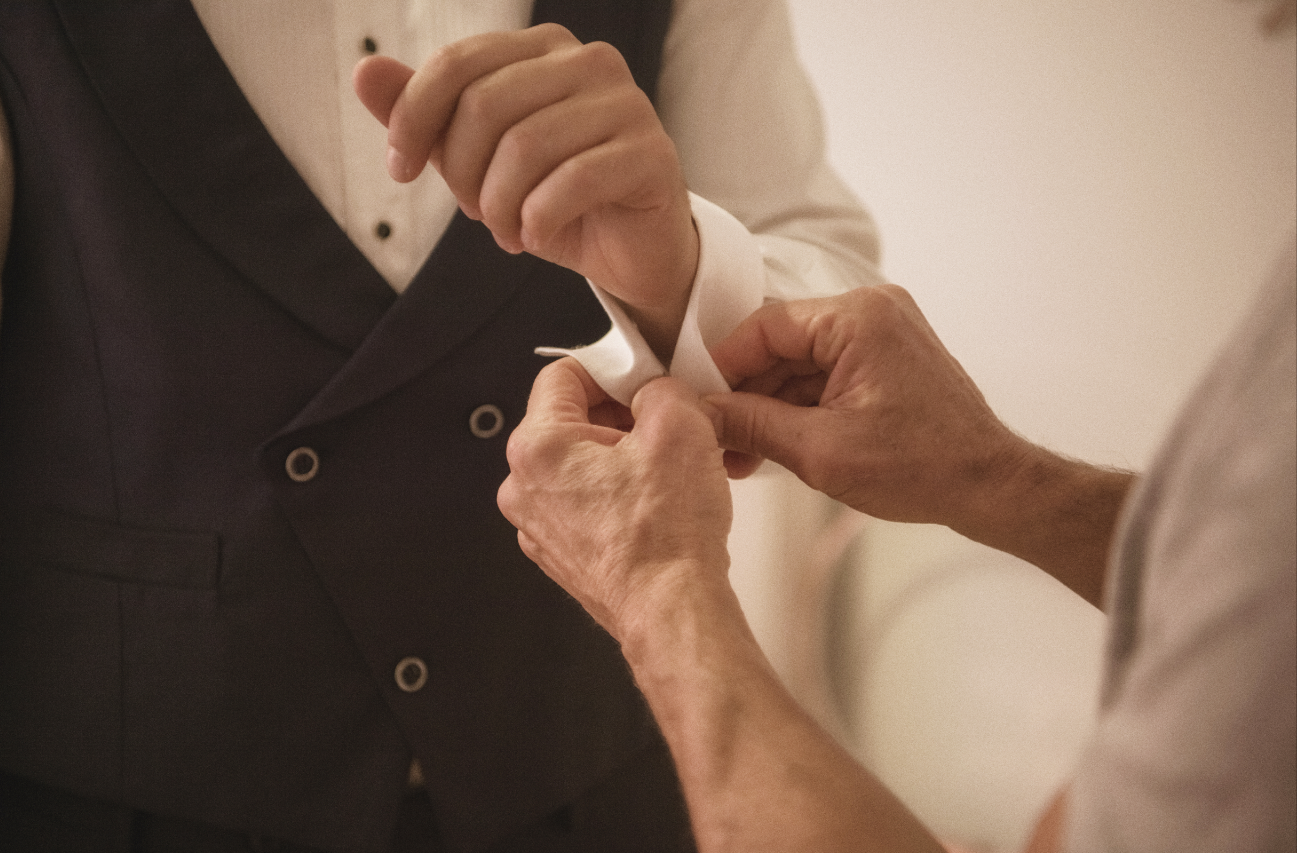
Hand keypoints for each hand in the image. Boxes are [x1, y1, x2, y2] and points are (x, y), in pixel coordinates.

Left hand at [353, 25, 697, 355]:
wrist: (630, 252)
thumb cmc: (555, 199)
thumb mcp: (477, 159)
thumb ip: (425, 115)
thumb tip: (365, 71)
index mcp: (544, 49)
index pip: (457, 64)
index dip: (413, 119)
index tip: (402, 171)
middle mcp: (590, 61)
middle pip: (486, 105)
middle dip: (464, 173)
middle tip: (475, 213)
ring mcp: (627, 103)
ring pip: (526, 147)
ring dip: (500, 207)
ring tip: (506, 232)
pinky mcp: (651, 154)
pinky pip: (571, 182)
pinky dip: (538, 221)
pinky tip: (537, 236)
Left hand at [497, 358, 732, 641]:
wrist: (672, 611)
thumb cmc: (665, 537)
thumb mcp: (681, 426)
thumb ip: (662, 388)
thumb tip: (657, 391)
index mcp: (537, 447)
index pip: (563, 376)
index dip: (610, 369)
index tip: (641, 377)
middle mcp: (525, 488)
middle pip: (570, 423)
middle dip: (621, 417)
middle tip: (666, 426)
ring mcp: (540, 527)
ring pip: (582, 466)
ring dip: (623, 458)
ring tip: (668, 471)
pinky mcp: (564, 555)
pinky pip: (588, 506)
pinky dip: (619, 497)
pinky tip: (657, 505)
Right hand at [706, 285, 1028, 529]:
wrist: (988, 486)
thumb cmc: (924, 466)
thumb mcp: (819, 450)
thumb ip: (751, 424)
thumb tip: (702, 413)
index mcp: (858, 318)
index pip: (764, 327)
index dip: (724, 367)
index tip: (699, 401)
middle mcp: (872, 312)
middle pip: (781, 344)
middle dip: (746, 394)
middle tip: (717, 438)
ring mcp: (882, 334)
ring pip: (800, 363)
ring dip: (770, 406)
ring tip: (742, 454)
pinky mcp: (886, 360)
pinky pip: (825, 373)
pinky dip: (799, 407)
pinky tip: (773, 444)